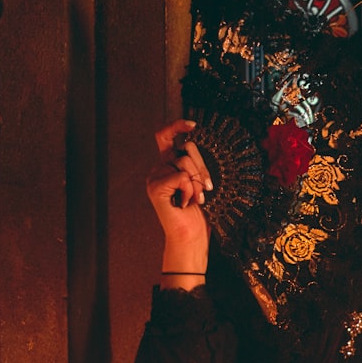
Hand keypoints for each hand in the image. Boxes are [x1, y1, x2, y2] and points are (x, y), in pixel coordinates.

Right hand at [147, 119, 212, 270]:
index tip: (193, 125)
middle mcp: (159, 168)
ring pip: (185, 162)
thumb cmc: (199, 212)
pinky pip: (181, 176)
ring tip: (194, 199)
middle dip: (203, 167)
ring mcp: (155, 177)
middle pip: (186, 148)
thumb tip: (197, 141)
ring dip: (197, 182)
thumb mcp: (200, 182)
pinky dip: (190, 189)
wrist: (191, 236)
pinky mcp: (155, 187)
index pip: (165, 136)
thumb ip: (196, 163)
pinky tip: (185, 202)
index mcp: (168, 165)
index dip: (177, 126)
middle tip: (206, 188)